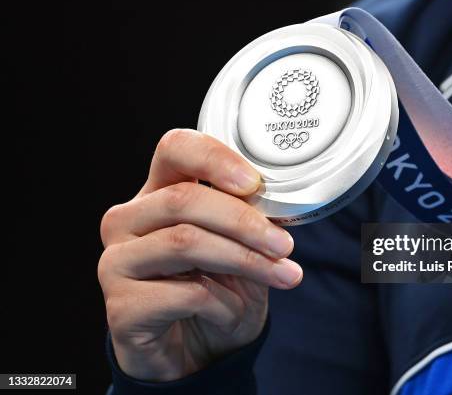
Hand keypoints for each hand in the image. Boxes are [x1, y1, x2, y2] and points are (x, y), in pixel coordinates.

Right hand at [98, 129, 301, 381]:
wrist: (195, 352)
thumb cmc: (216, 291)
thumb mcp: (240, 247)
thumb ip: (247, 218)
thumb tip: (279, 200)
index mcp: (158, 194)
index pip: (175, 149)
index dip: (214, 158)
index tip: (254, 183)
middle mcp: (128, 220)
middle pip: (184, 199)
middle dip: (244, 221)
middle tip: (284, 244)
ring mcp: (117, 262)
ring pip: (185, 242)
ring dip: (245, 259)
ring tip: (283, 274)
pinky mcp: (120, 306)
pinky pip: (182, 293)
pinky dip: (222, 302)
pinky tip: (233, 313)